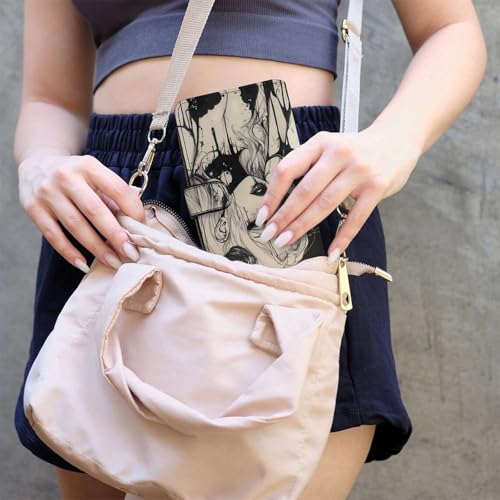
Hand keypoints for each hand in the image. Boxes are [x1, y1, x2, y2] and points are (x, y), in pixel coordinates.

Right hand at [18, 153, 145, 272]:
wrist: (37, 164)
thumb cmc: (77, 176)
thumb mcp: (96, 176)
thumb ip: (112, 197)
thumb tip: (134, 225)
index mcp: (88, 165)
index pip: (117, 189)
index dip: (133, 211)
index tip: (142, 229)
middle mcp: (66, 177)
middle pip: (95, 211)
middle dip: (116, 236)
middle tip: (132, 254)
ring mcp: (47, 193)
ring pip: (75, 226)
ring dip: (97, 248)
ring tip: (114, 262)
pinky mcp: (33, 208)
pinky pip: (53, 236)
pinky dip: (69, 252)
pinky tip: (84, 264)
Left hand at [255, 126, 420, 259]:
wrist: (396, 140)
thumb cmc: (353, 150)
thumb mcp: (327, 147)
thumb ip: (307, 167)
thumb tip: (277, 203)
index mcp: (320, 143)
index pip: (287, 169)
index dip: (272, 195)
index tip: (262, 217)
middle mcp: (338, 154)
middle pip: (304, 191)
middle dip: (284, 217)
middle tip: (270, 236)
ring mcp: (359, 171)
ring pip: (325, 204)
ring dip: (303, 226)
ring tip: (286, 241)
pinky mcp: (377, 187)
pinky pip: (355, 218)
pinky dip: (342, 238)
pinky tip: (330, 252)